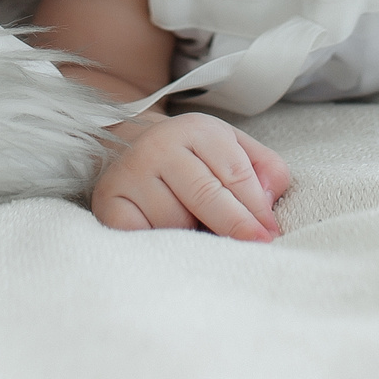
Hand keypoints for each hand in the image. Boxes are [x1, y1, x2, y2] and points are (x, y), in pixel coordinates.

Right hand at [92, 113, 291, 239]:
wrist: (130, 150)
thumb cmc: (194, 160)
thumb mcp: (234, 151)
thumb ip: (264, 170)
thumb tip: (266, 202)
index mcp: (195, 129)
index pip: (234, 173)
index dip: (257, 209)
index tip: (270, 235)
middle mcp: (158, 146)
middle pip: (206, 195)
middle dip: (235, 227)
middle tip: (254, 248)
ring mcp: (129, 174)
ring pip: (175, 222)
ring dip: (193, 236)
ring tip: (196, 232)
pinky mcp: (108, 203)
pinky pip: (142, 237)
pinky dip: (161, 247)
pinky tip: (170, 243)